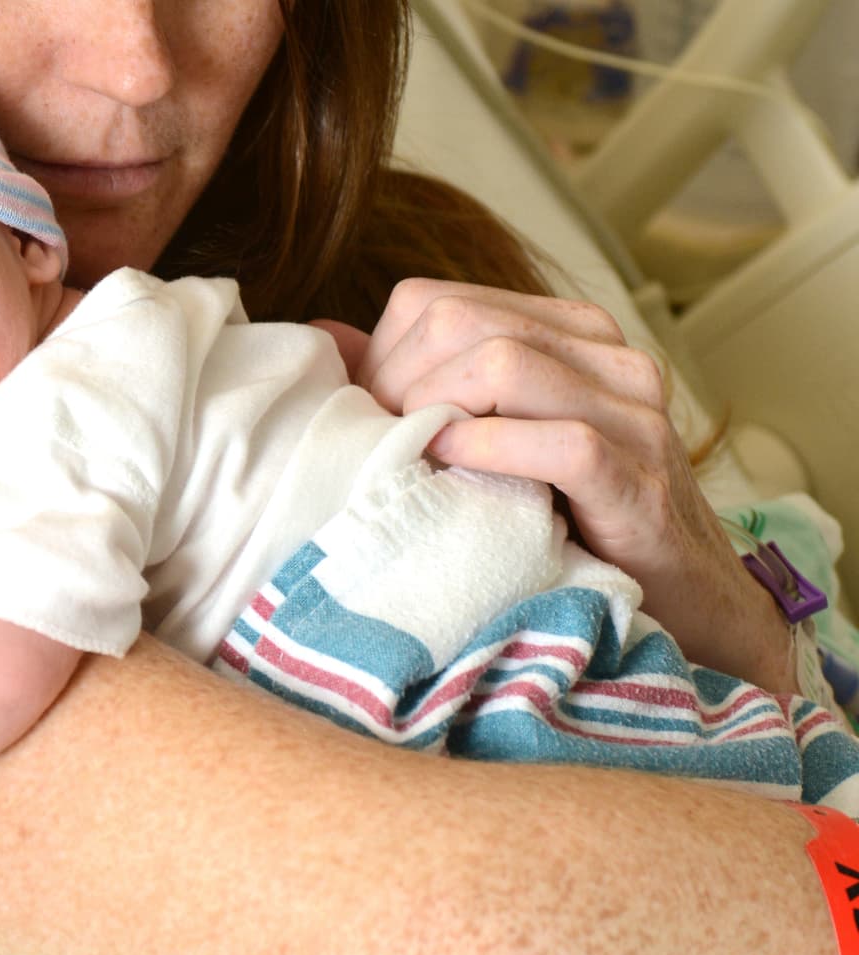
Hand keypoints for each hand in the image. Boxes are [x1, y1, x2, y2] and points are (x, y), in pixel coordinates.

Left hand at [354, 278, 791, 691]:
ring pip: (505, 365)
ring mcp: (633, 413)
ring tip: (412, 460)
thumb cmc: (574, 515)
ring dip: (433, 412)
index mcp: (569, 332)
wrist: (684, 594)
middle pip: (463, 324)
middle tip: (381, 446)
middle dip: (399, 385)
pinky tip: (453, 468)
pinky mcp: (640, 478)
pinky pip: (560, 443)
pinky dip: (489, 450)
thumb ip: (423, 382)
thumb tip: (327, 337)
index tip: (371, 421)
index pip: (440, 302)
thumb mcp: (496, 435)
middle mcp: (608, 356)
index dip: (385, 360)